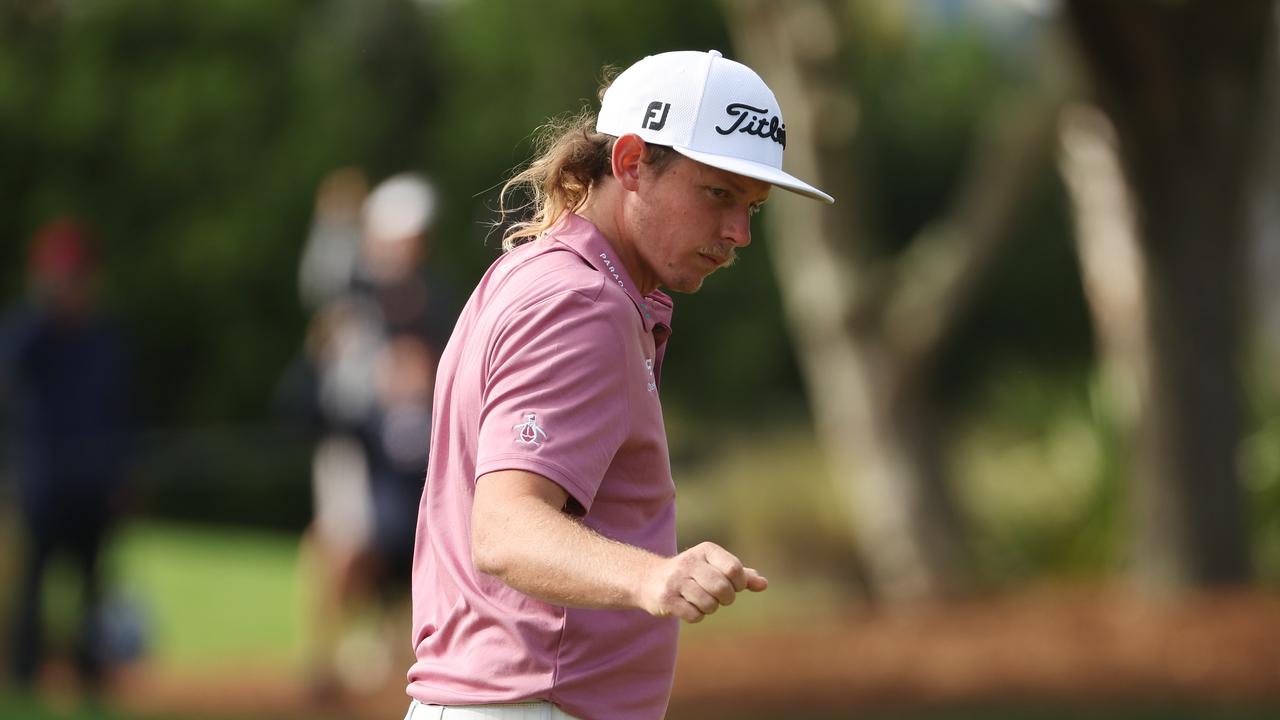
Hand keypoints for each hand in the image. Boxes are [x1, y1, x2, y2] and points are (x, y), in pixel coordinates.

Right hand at [638, 541, 767, 622]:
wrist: (649, 579)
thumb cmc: (691, 574)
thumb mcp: (715, 568)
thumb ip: (741, 575)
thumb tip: (764, 584)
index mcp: (705, 550)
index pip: (734, 569)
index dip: (739, 583)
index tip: (732, 586)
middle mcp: (690, 562)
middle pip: (723, 588)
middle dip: (726, 599)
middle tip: (719, 598)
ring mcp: (676, 580)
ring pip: (709, 604)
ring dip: (709, 608)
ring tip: (701, 601)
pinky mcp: (666, 598)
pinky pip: (694, 615)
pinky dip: (696, 616)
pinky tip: (687, 607)